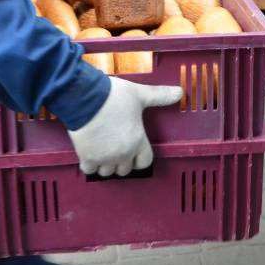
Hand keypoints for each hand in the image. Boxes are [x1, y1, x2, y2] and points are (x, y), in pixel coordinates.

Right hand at [67, 78, 182, 176]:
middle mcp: (123, 153)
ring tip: (103, 151)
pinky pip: (90, 170)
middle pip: (125, 170)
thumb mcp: (139, 94)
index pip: (145, 162)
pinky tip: (89, 153)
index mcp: (137, 141)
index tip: (135, 151)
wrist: (84, 97)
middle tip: (117, 148)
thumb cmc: (112, 96)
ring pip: (107, 172)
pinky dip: (89, 164)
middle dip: (122, 162)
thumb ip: (159, 96)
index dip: (140, 158)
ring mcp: (104, 157)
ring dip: (106, 165)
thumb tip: (180, 92)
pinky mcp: (87, 157)